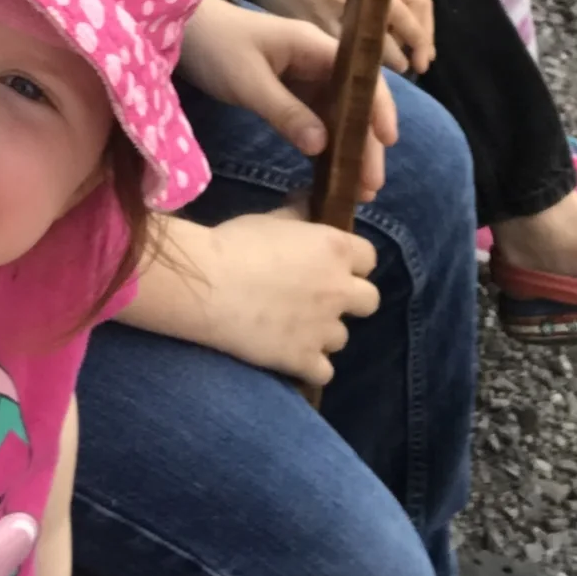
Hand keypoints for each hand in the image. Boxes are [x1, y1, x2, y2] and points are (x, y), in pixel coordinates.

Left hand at [180, 0, 396, 200]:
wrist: (182, 31)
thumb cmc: (216, 47)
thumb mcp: (248, 82)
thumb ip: (285, 113)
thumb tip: (324, 147)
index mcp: (314, 46)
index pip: (361, 77)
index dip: (379, 108)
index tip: (387, 143)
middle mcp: (317, 59)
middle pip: (355, 101)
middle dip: (367, 141)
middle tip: (371, 186)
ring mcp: (305, 74)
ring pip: (339, 113)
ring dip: (350, 147)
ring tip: (359, 189)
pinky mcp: (290, 89)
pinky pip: (318, 117)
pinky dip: (327, 143)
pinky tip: (332, 171)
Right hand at [190, 206, 380, 387]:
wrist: (207, 285)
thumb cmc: (235, 243)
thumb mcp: (270, 219)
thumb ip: (298, 215)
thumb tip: (308, 203)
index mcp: (335, 250)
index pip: (369, 258)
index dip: (352, 262)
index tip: (330, 263)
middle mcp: (339, 290)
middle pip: (370, 300)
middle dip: (349, 299)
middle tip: (319, 298)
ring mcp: (324, 329)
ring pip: (343, 337)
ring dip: (324, 333)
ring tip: (295, 328)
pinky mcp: (304, 360)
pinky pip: (324, 372)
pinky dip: (311, 366)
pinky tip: (291, 356)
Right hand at [275, 0, 436, 75]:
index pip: (414, 1)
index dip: (426, 26)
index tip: (428, 43)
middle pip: (401, 29)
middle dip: (416, 50)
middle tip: (421, 65)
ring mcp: (339, 16)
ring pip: (376, 47)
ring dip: (392, 61)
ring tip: (399, 68)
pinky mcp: (316, 29)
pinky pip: (346, 51)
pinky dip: (359, 61)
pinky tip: (363, 67)